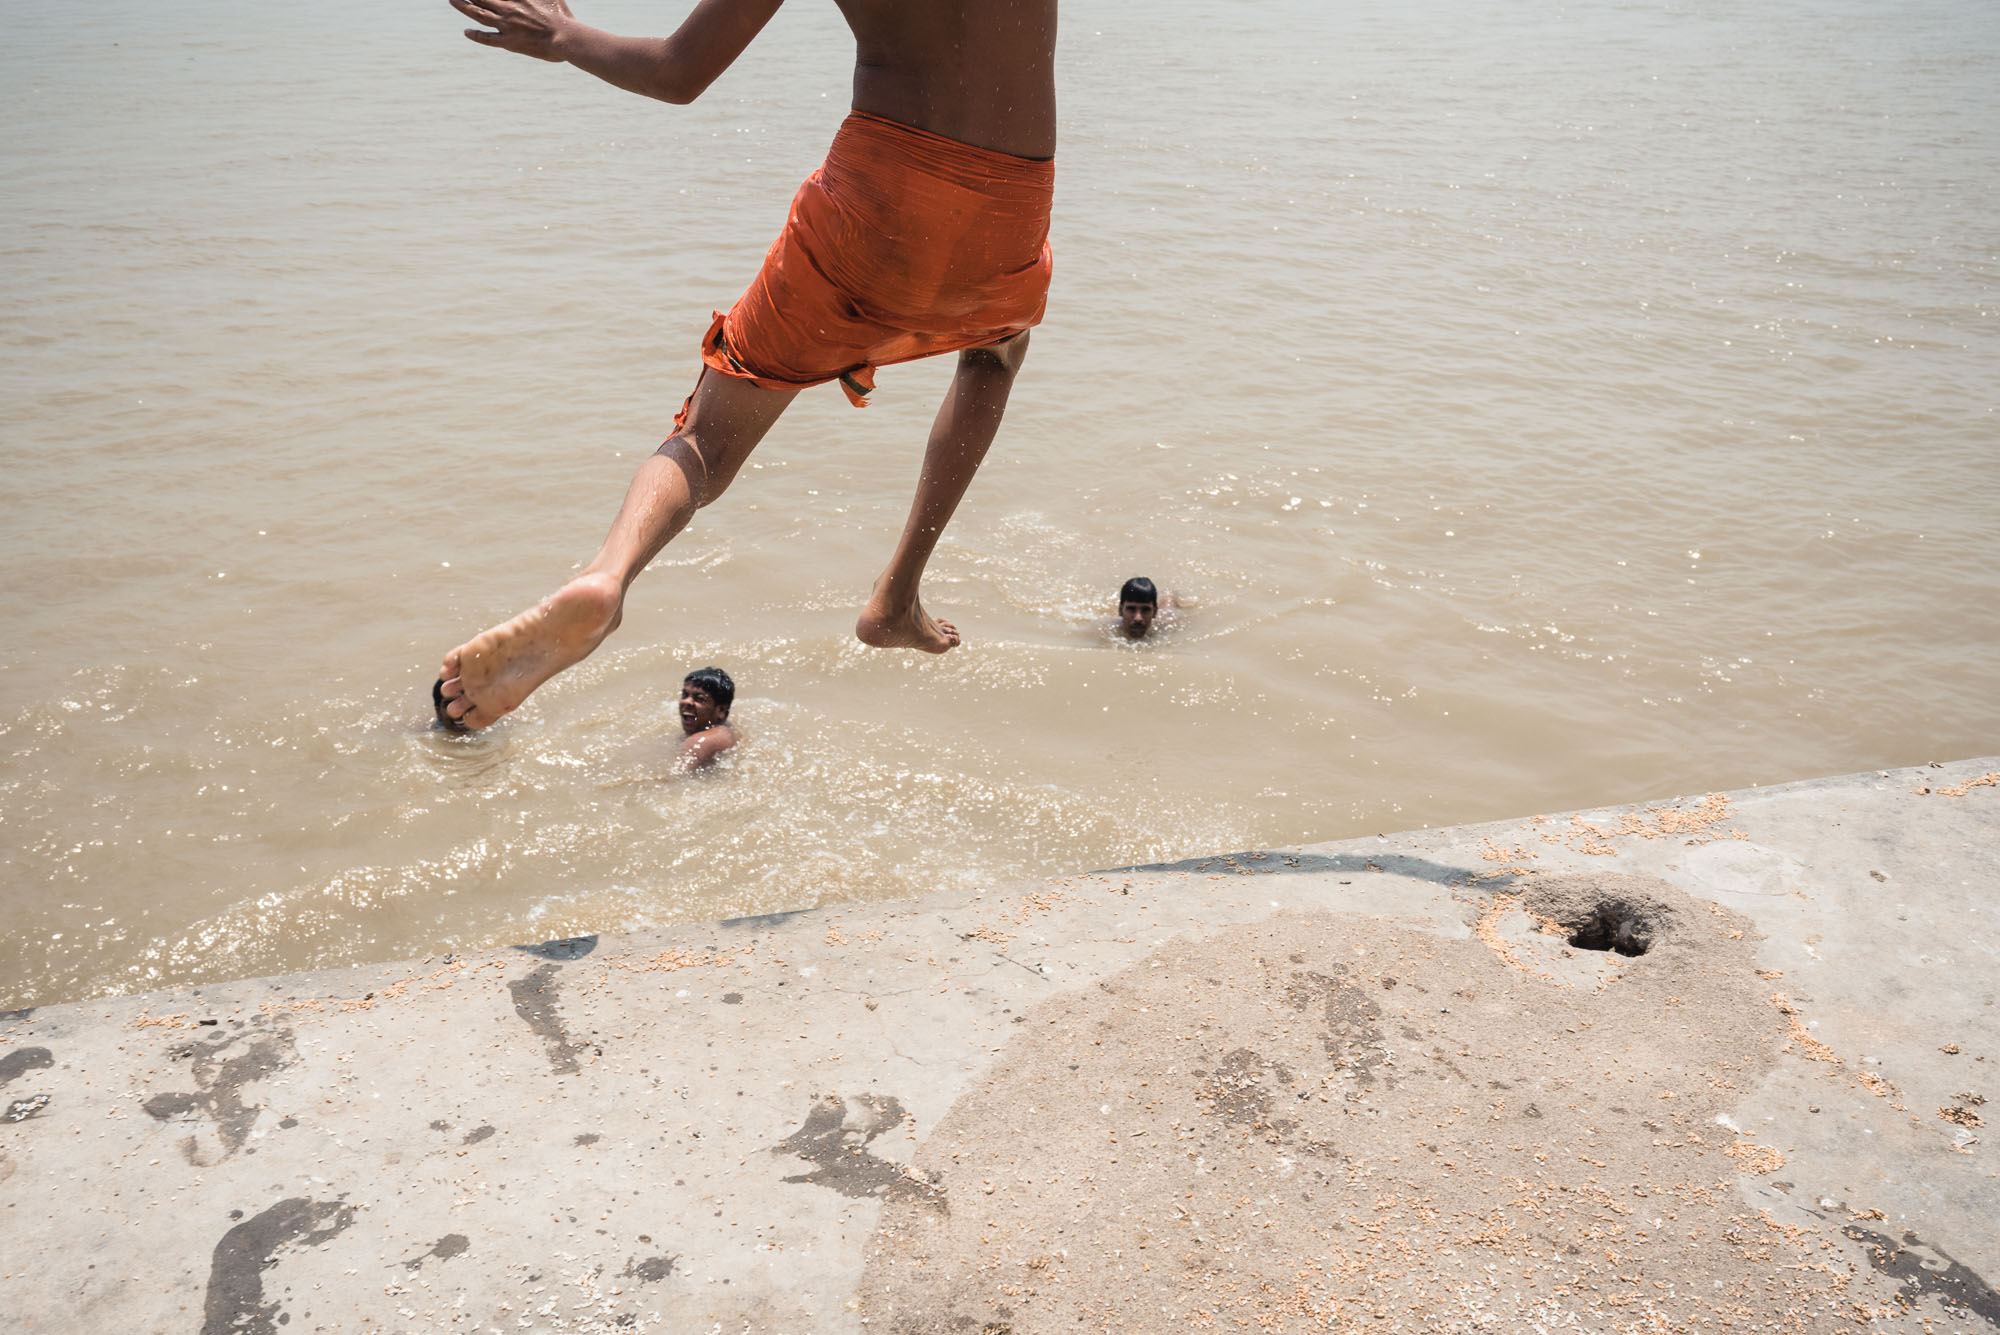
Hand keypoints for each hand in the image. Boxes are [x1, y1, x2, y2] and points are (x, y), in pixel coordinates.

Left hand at [450, 0, 575, 60]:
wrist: (565, 37)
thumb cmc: (561, 16)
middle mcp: (508, 9)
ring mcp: (507, 25)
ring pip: (479, 14)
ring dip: (464, 6)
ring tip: (453, 0)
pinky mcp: (509, 42)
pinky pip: (488, 38)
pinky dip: (476, 35)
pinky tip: (466, 32)